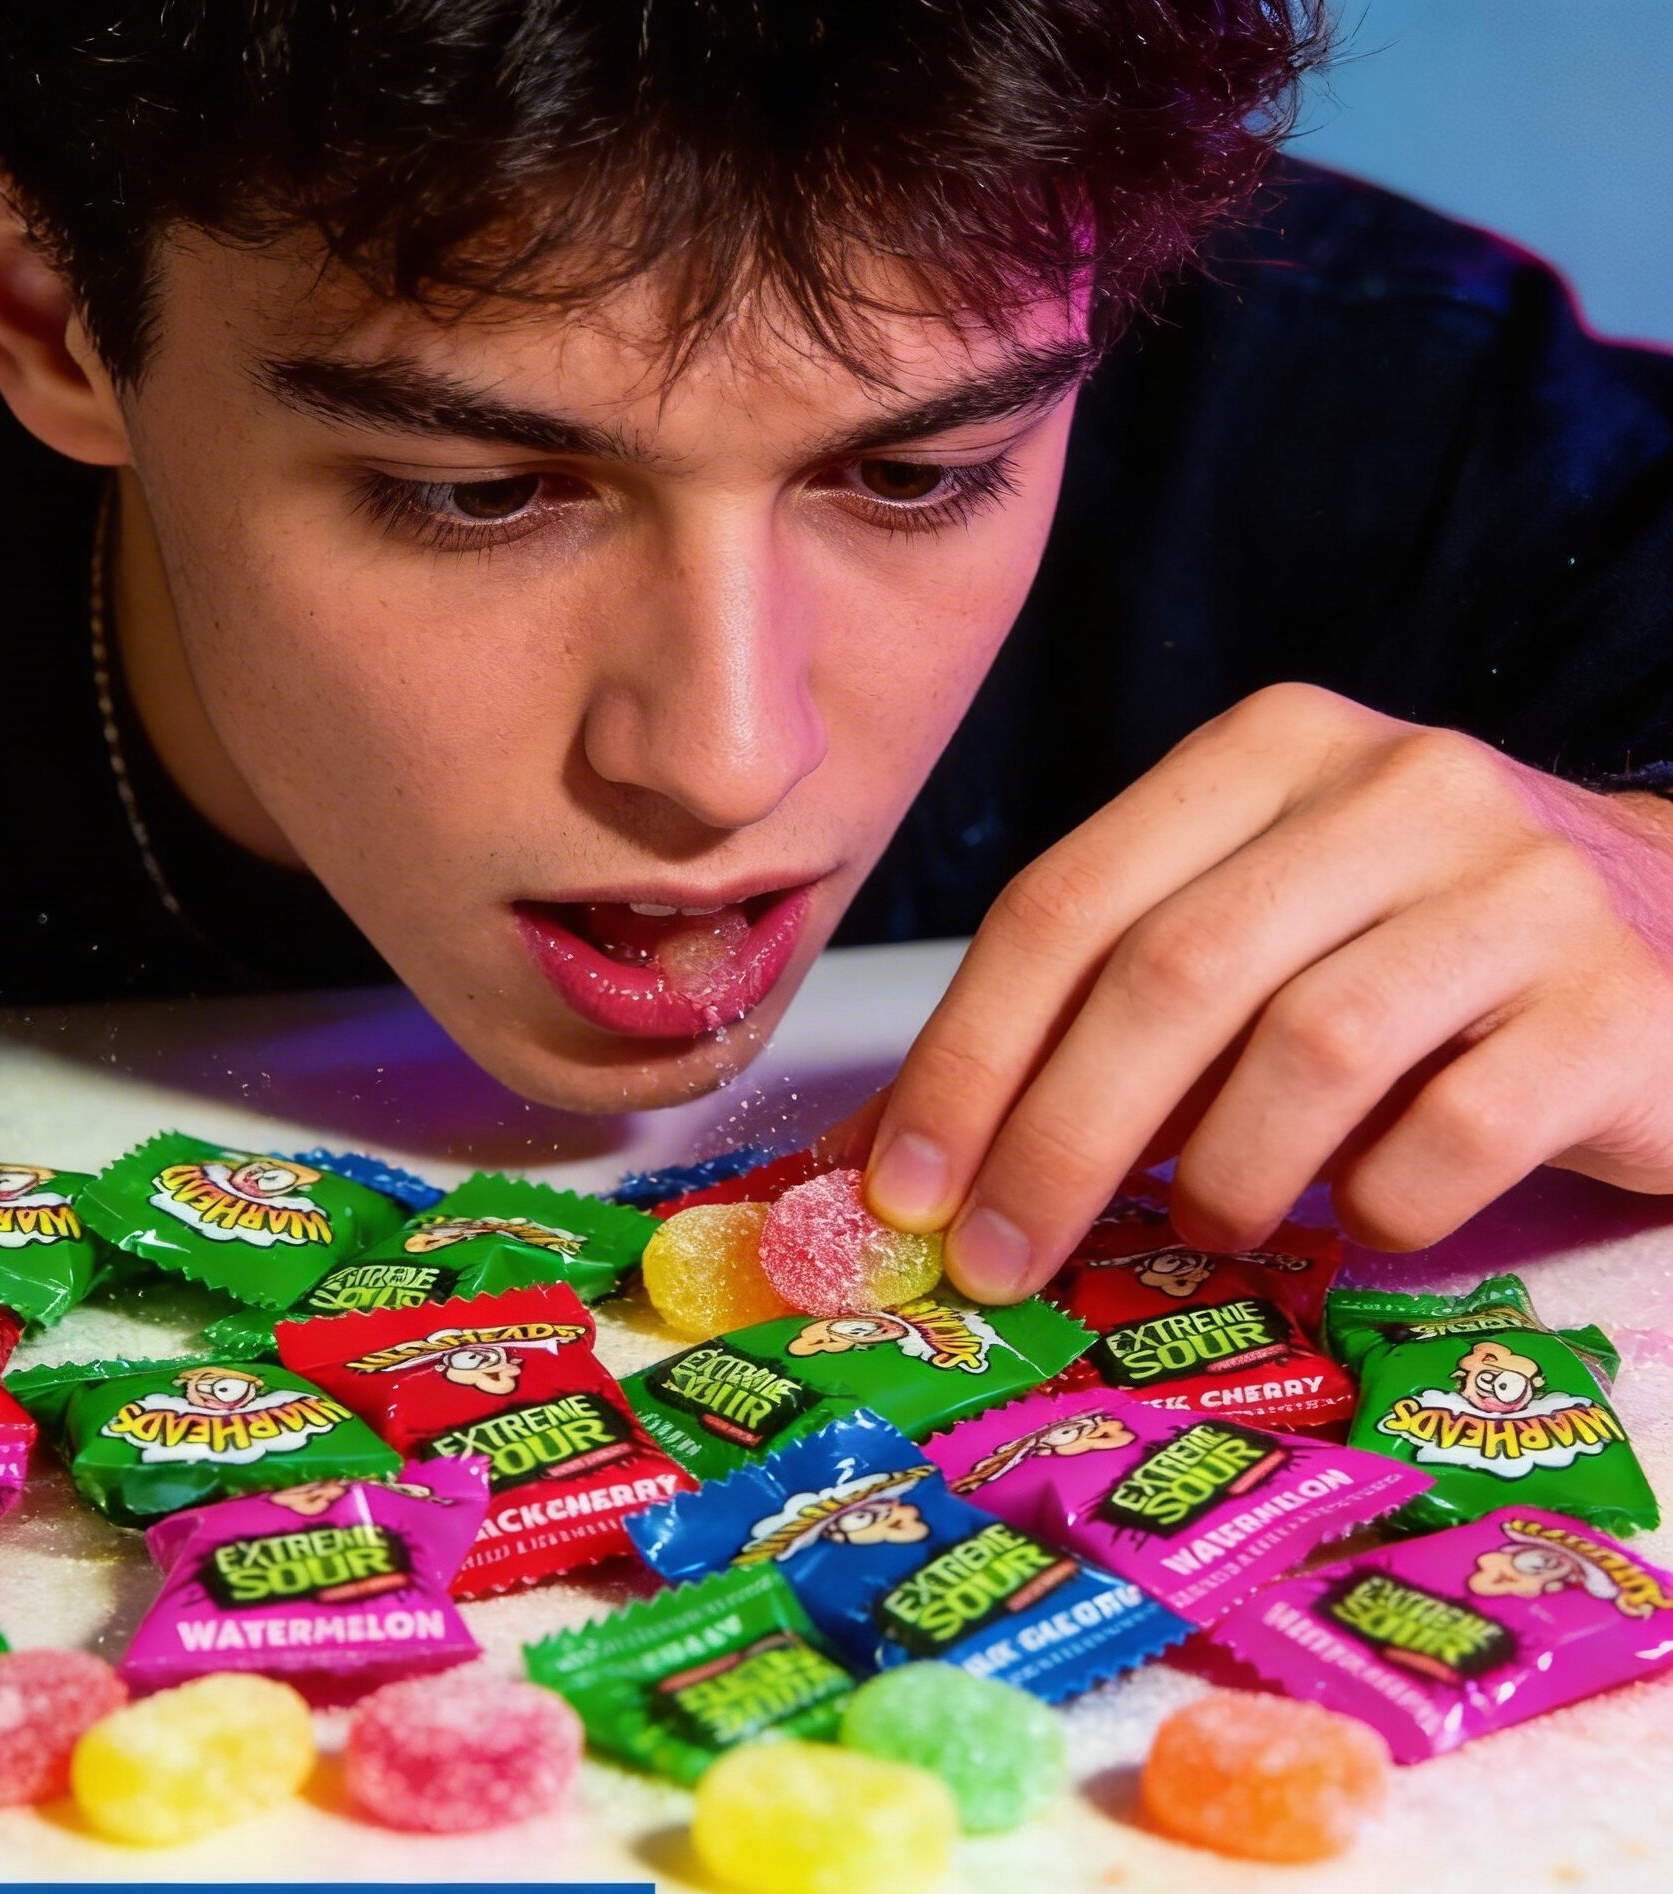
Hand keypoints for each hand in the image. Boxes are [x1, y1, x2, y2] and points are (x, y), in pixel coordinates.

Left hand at [836, 683, 1672, 1300]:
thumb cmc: (1414, 957)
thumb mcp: (1246, 949)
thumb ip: (1089, 1024)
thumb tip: (890, 1158)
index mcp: (1266, 753)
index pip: (1065, 901)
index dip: (965, 1055)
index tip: (899, 1189)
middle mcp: (1394, 787)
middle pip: (1168, 975)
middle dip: (1053, 1141)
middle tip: (994, 1265)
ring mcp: (1519, 888)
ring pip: (1308, 1051)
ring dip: (1222, 1177)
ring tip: (1209, 1227)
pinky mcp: (1617, 1007)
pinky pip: (1449, 1137)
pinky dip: (1375, 1204)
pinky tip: (1362, 1211)